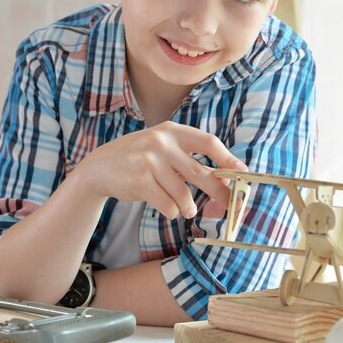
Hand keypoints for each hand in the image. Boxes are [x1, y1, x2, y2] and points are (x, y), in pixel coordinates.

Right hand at [77, 121, 246, 219]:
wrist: (99, 167)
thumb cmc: (139, 159)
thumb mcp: (162, 148)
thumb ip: (187, 159)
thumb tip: (224, 180)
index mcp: (172, 130)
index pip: (208, 142)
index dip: (228, 158)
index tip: (243, 172)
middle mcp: (162, 142)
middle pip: (201, 172)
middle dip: (219, 192)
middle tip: (229, 205)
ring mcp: (149, 161)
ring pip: (184, 195)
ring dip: (188, 207)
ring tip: (186, 208)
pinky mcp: (139, 181)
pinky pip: (167, 205)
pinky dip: (171, 211)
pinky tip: (166, 207)